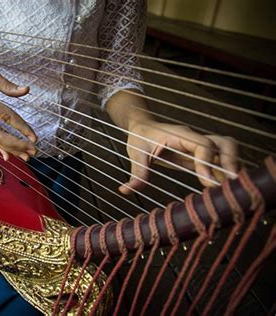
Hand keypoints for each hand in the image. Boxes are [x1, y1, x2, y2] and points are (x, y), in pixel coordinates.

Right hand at [0, 62, 36, 160]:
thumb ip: (6, 84)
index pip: (5, 116)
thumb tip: (25, 90)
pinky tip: (9, 157)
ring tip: (27, 156)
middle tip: (33, 151)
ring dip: (11, 149)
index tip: (34, 136)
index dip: (21, 127)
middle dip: (17, 145)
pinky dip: (0, 148)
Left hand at [119, 121, 238, 193]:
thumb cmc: (140, 138)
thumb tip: (126, 190)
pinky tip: (227, 189)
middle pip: (224, 143)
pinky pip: (220, 161)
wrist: (142, 128)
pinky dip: (227, 172)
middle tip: (231, 184)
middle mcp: (194, 139)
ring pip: (227, 150)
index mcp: (179, 135)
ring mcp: (200, 147)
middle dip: (230, 162)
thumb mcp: (136, 154)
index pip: (202, 145)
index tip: (207, 182)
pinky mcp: (201, 156)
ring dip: (233, 166)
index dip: (207, 162)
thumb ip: (136, 172)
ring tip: (234, 188)